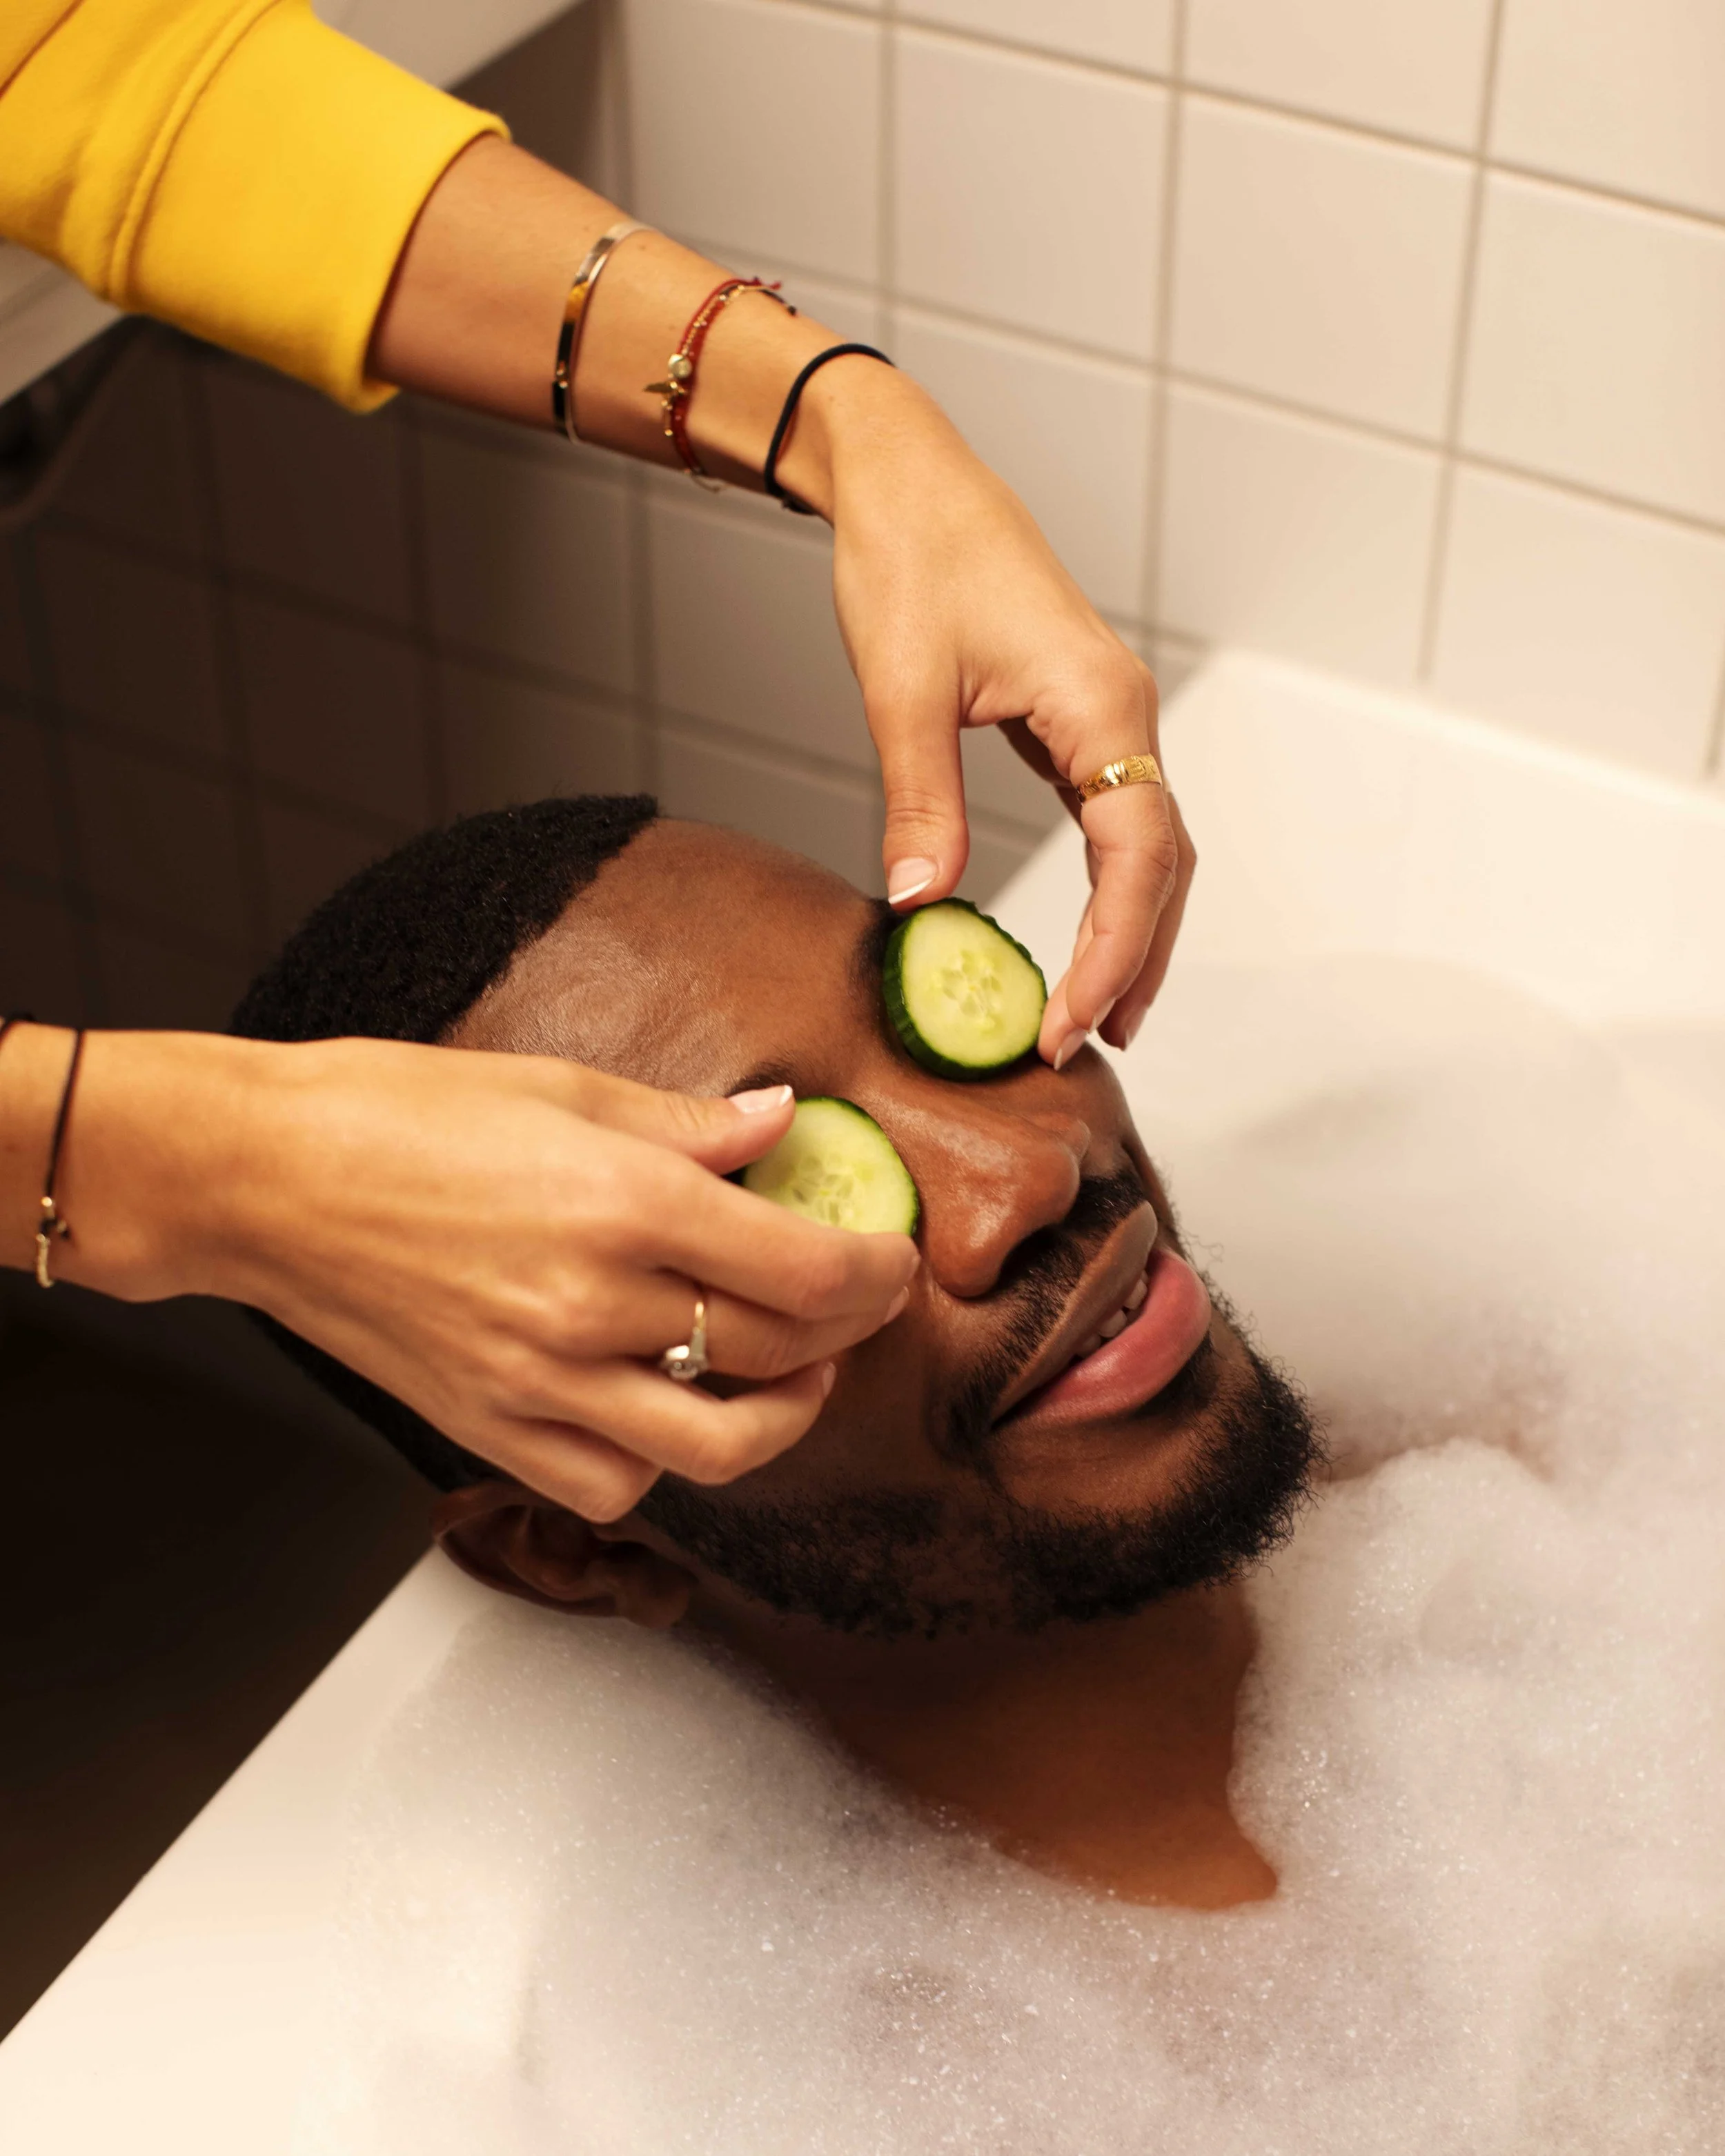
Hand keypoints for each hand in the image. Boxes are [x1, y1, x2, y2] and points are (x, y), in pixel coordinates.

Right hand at [31, 1030, 918, 1520]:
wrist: (267, 1179)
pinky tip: (672, 1410)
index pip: (807, 1272)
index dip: (877, 1273)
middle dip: (849, 1330)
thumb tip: (781, 1126)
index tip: (892, 1259)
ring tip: (797, 1376)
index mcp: (625, 1203)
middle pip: (780, 1353)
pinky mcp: (492, 1428)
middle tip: (859, 1300)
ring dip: (783, 1418)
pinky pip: (614, 1484)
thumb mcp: (563, 1087)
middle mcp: (594, 1305)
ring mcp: (541, 1382)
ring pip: (717, 1448)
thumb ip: (690, 1124)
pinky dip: (665, 1464)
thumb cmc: (399, 1112)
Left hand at [802, 366, 1196, 1063]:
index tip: (1066, 1025)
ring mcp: (1107, 717)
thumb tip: (923, 904)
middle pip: (1163, 863)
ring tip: (1102, 1017)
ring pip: (1149, 847)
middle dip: (1135, 960)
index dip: (1111, 951)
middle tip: (1090, 1044)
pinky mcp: (1077, 720)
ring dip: (1134, 932)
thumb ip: (920, 799)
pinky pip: (1115, 822)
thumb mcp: (902, 688)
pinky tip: (1085, 937)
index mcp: (1101, 705)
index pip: (1138, 856)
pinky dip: (1108, 888)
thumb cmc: (910, 556)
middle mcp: (1123, 714)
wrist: (907, 478)